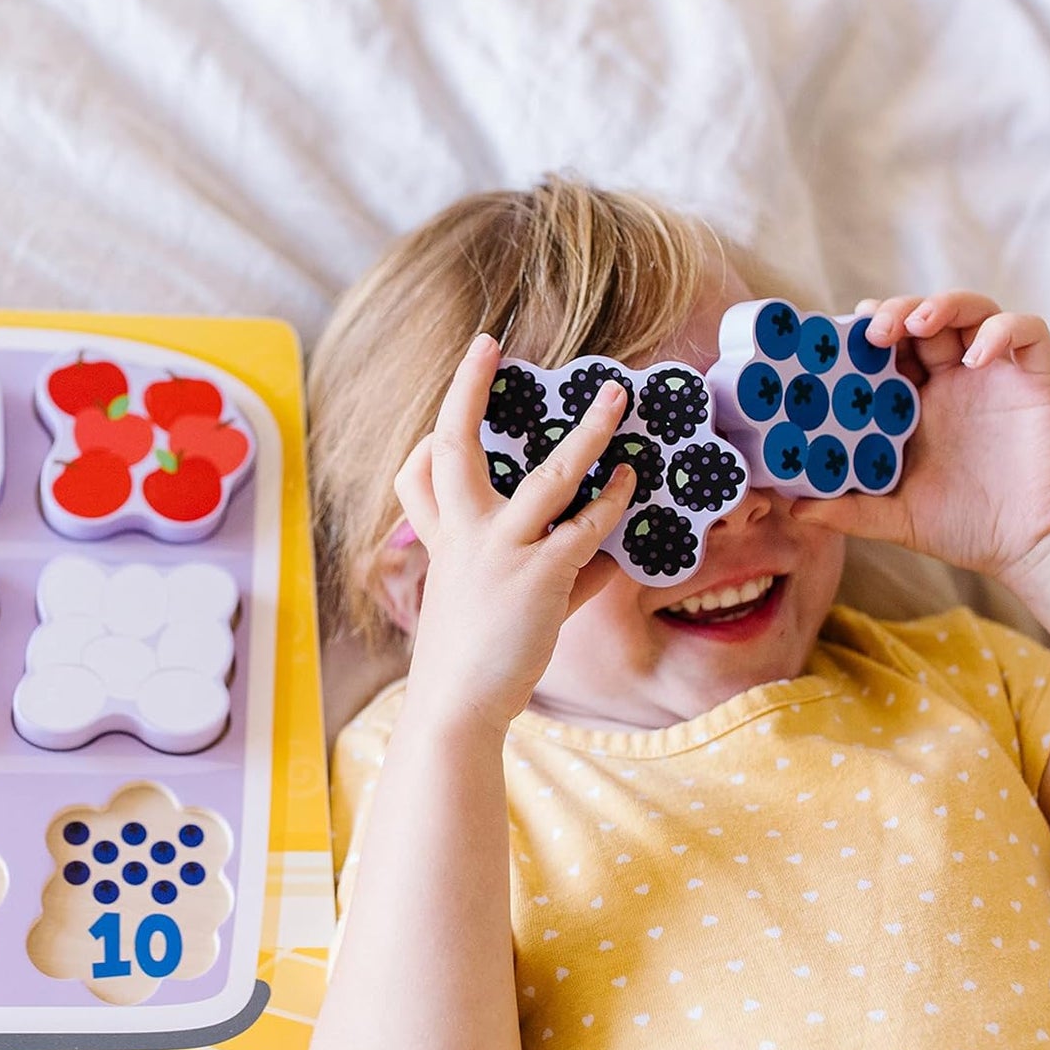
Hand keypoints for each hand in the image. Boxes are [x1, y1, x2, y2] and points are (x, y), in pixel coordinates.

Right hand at [394, 333, 635, 733]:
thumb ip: (554, 571)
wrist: (457, 706)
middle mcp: (464, 534)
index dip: (432, 427)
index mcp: (443, 538)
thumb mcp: (497, 603)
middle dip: (468, 388)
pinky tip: (631, 483)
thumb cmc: (477, 657)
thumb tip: (609, 555)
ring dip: (588, 432)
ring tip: (615, 398)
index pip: (418, 470)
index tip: (456, 392)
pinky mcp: (537, 577)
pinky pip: (585, 528)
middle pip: (453, 444)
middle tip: (486, 343)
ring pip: (548, 475)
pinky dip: (613, 503)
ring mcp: (499, 551)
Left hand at [789, 292, 1049, 583]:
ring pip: (971, 310)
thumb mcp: (893, 519)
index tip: (835, 341)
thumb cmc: (961, 529)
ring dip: (942, 304)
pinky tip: (975, 358)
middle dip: (896, 311)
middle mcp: (952, 382)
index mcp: (915, 405)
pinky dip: (1001, 330)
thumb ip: (847, 510)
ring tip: (916, 325)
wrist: (1028, 546)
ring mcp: (993, 375)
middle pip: (922, 319)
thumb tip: (793, 508)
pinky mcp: (1035, 378)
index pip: (886, 351)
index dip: (863, 335)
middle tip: (872, 329)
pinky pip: (1027, 330)